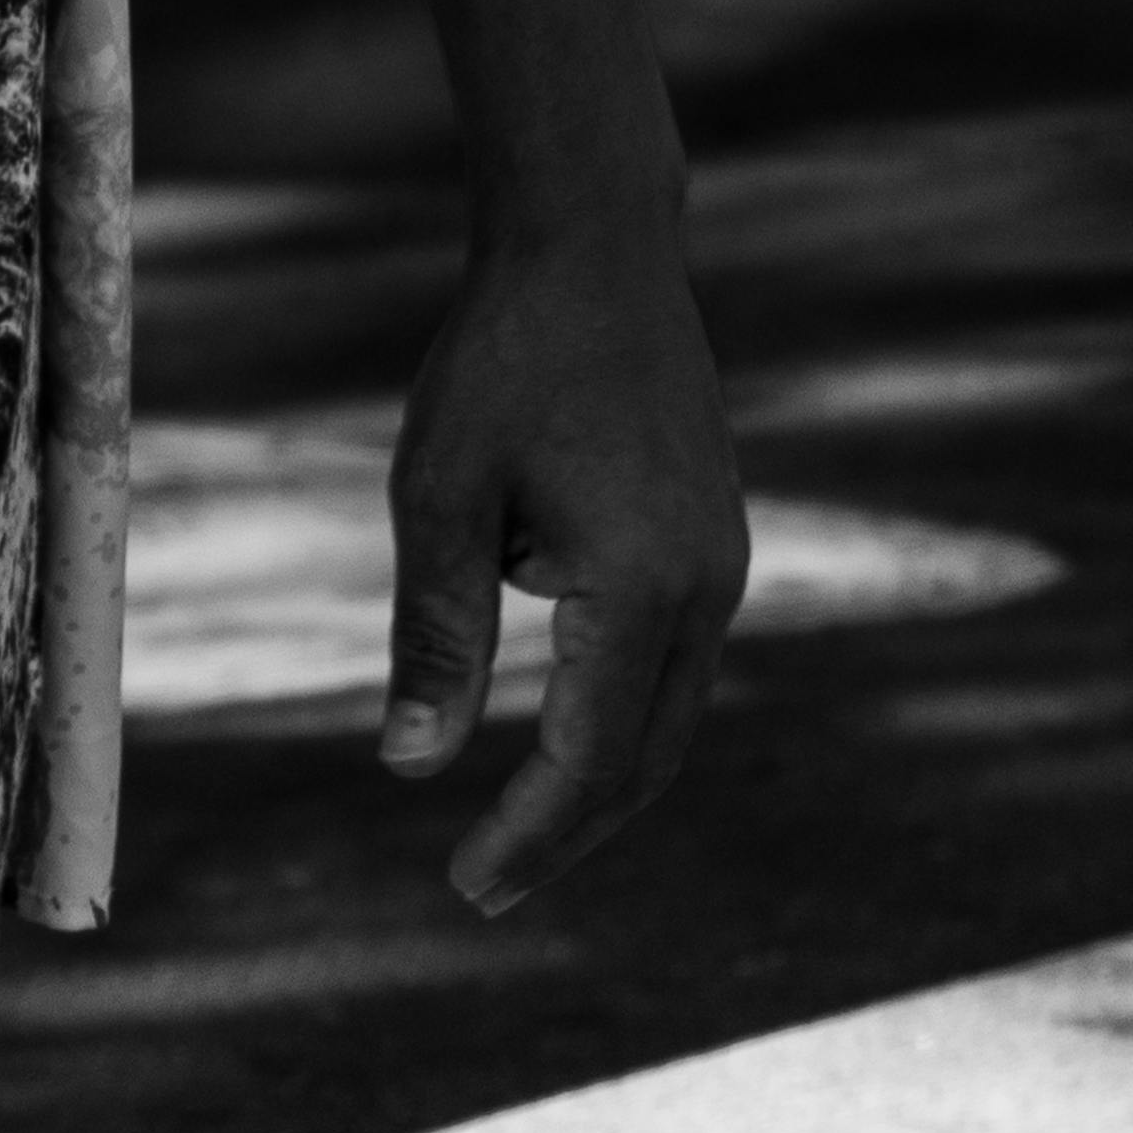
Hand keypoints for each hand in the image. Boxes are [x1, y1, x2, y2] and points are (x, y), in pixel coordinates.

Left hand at [381, 217, 747, 915]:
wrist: (595, 244)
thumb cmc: (503, 357)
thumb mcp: (442, 491)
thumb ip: (436, 633)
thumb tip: (409, 766)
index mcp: (642, 589)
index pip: (588, 762)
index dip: (528, 836)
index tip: (466, 888)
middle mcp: (706, 591)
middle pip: (644, 761)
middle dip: (566, 831)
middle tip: (486, 886)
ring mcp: (723, 564)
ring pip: (670, 717)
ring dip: (599, 777)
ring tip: (519, 826)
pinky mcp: (716, 538)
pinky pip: (676, 661)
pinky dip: (622, 711)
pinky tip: (564, 720)